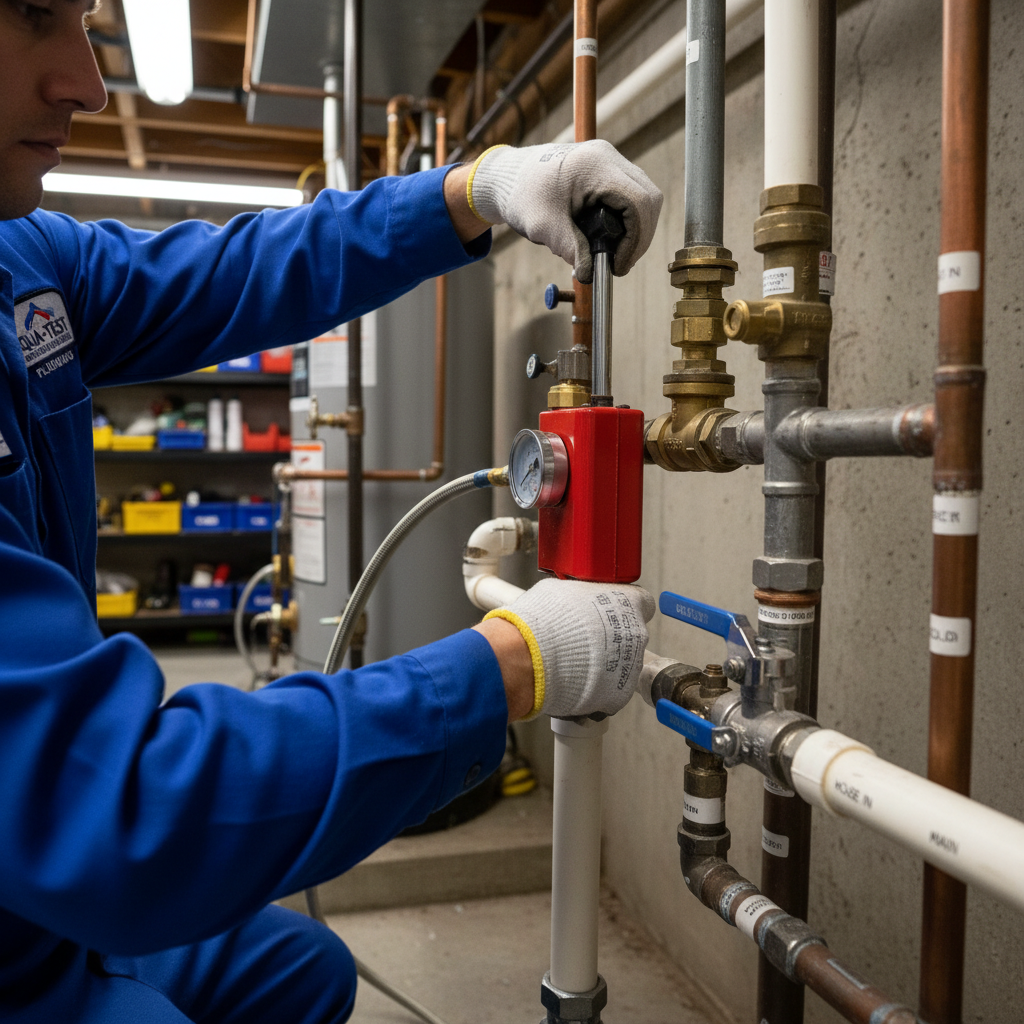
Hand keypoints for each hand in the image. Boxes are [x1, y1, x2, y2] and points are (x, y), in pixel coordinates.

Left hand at [467, 141, 662, 282]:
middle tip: (618, 263)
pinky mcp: (608, 170)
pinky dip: (627, 220)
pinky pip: (631, 195)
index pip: (638, 202)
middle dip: (640, 236)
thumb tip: (590, 274)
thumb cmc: (522, 195)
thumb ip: (571, 249)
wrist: (510, 176)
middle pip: (649, 199)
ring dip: (635, 228)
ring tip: (614, 253)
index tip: (619, 265)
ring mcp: (610, 161)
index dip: (637, 239)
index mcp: (595, 166)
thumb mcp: (544, 227)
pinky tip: (610, 238)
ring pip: (644, 197)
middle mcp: (609, 158)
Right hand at [483, 578, 654, 719]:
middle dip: (613, 638)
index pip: (641, 602)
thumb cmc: (543, 622)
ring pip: (623, 664)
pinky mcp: (619, 694)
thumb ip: (581, 594)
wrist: (528, 658)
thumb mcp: (561, 590)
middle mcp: (636, 633)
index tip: (610, 612)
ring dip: (605, 664)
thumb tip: (576, 598)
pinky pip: (612, 690)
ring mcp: (630, 665)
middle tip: (586, 640)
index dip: (623, 608)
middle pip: (632, 634)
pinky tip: (576, 682)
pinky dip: (597, 689)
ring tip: (575, 663)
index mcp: (627, 602)